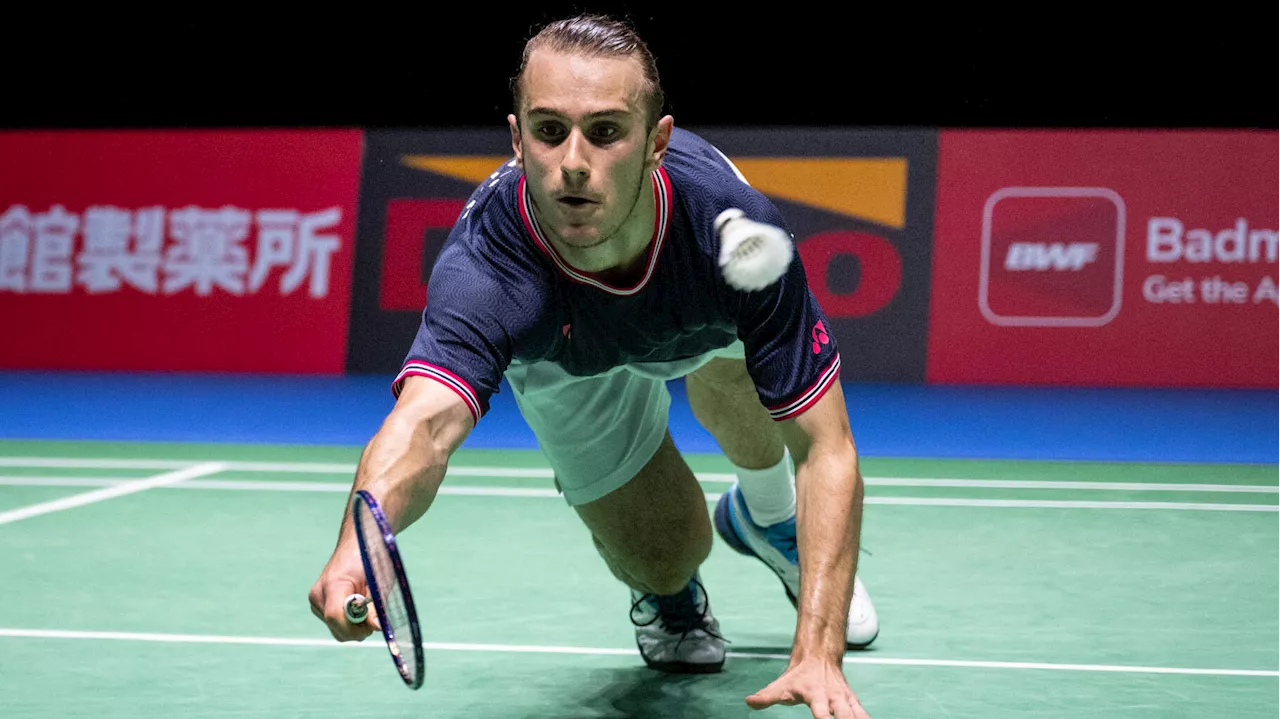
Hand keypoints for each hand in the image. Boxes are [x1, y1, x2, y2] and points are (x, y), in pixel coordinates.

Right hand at [308, 543, 381, 641]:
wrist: (357, 543)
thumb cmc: (371, 558)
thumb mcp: (379, 582)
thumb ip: (376, 606)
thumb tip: (377, 628)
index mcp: (332, 584)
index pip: (335, 617)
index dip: (355, 628)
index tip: (373, 625)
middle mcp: (318, 594)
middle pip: (336, 627)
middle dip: (357, 629)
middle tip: (374, 616)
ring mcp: (316, 600)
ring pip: (335, 628)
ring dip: (354, 626)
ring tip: (367, 608)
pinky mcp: (318, 604)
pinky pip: (334, 622)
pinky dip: (348, 621)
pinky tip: (357, 607)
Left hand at [746, 657, 869, 718]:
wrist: (818, 658)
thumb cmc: (798, 677)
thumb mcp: (780, 686)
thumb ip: (766, 696)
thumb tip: (749, 701)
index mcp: (816, 695)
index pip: (821, 713)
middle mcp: (833, 697)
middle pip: (845, 716)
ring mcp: (845, 699)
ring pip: (858, 714)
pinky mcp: (853, 701)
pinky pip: (863, 714)